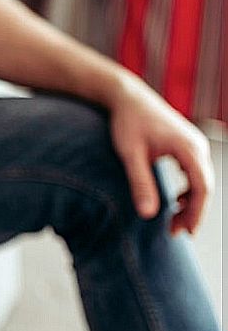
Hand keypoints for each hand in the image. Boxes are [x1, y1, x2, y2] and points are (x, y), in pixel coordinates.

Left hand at [109, 77, 213, 233]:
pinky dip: (188, 189)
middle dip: (193, 212)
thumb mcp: (130, 154)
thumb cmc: (126, 123)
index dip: (196, 213)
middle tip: (175, 233)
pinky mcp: (186, 144)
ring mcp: (193, 143)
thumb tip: (147, 214)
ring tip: (174, 222)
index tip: (185, 232)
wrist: (127, 97)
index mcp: (187, 147)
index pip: (202, 187)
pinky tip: (174, 202)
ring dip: (190, 202)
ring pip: (201, 179)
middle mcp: (196, 145)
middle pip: (205, 185)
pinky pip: (194, 172)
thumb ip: (140, 183)